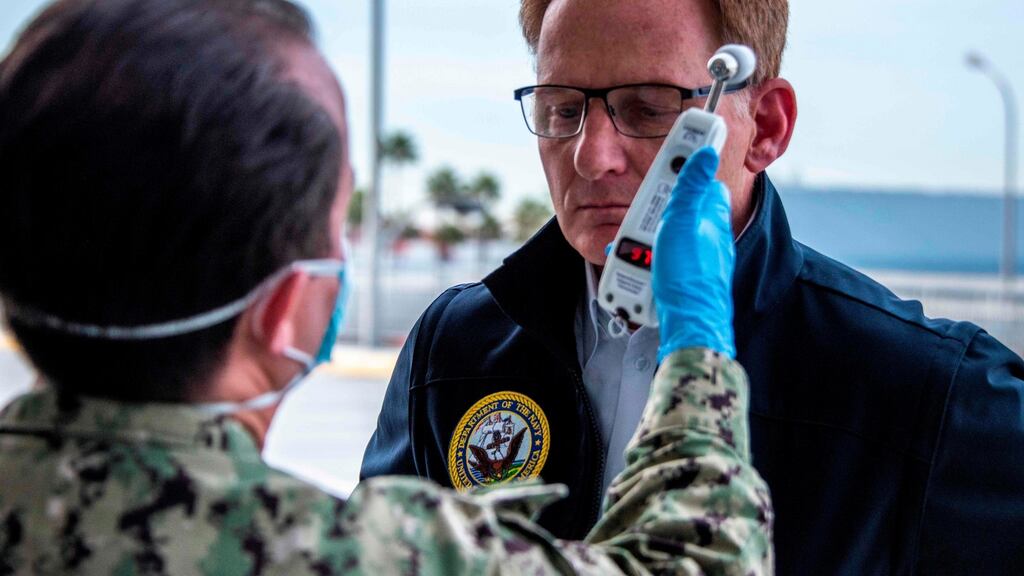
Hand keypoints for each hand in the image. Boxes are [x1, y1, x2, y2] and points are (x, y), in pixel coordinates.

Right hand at [653, 146, 735, 360]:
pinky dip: (644, 262)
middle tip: (638, 218)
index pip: (698, 180)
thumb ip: (690, 186)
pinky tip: (636, 268)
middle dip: (650, 213)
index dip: (683, 165)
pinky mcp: (680, 277)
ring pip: (661, 236)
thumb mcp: (684, 222)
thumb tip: (706, 150)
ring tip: (631, 248)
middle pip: (672, 209)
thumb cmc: (689, 275)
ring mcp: (693, 257)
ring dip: (642, 241)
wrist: (688, 324)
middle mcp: (705, 235)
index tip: (679, 142)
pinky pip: (657, 261)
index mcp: (710, 215)